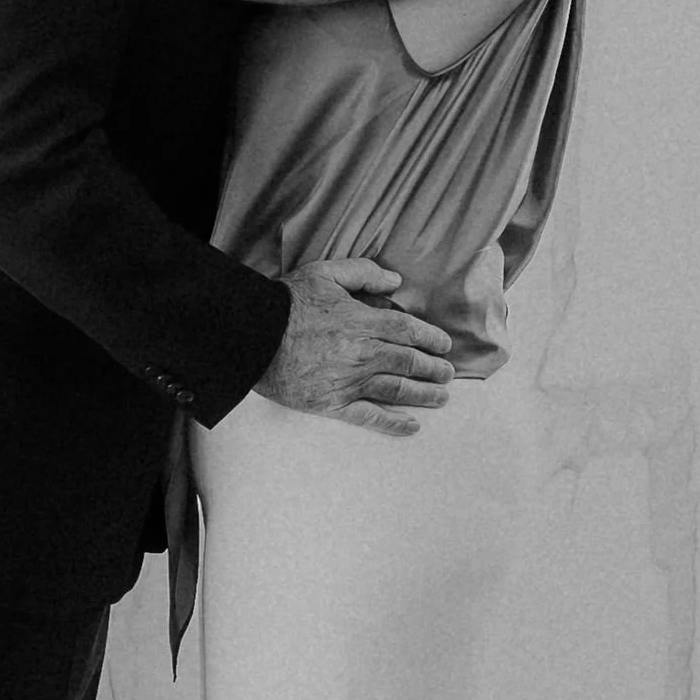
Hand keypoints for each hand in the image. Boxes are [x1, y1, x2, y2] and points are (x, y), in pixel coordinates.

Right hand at [257, 259, 456, 436]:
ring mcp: (348, 381)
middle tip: (448, 373)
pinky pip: (369, 417)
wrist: (252, 337)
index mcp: (362, 321)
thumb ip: (364, 273)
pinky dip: (393, 423)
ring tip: (441, 397)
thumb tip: (396, 281)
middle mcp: (362, 353)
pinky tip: (411, 426)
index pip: (408, 330)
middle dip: (433, 368)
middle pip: (409, 362)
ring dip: (423, 395)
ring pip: (396, 389)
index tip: (444, 345)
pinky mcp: (332, 404)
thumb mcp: (325, 273)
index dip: (431, 338)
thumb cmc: (288, 303)